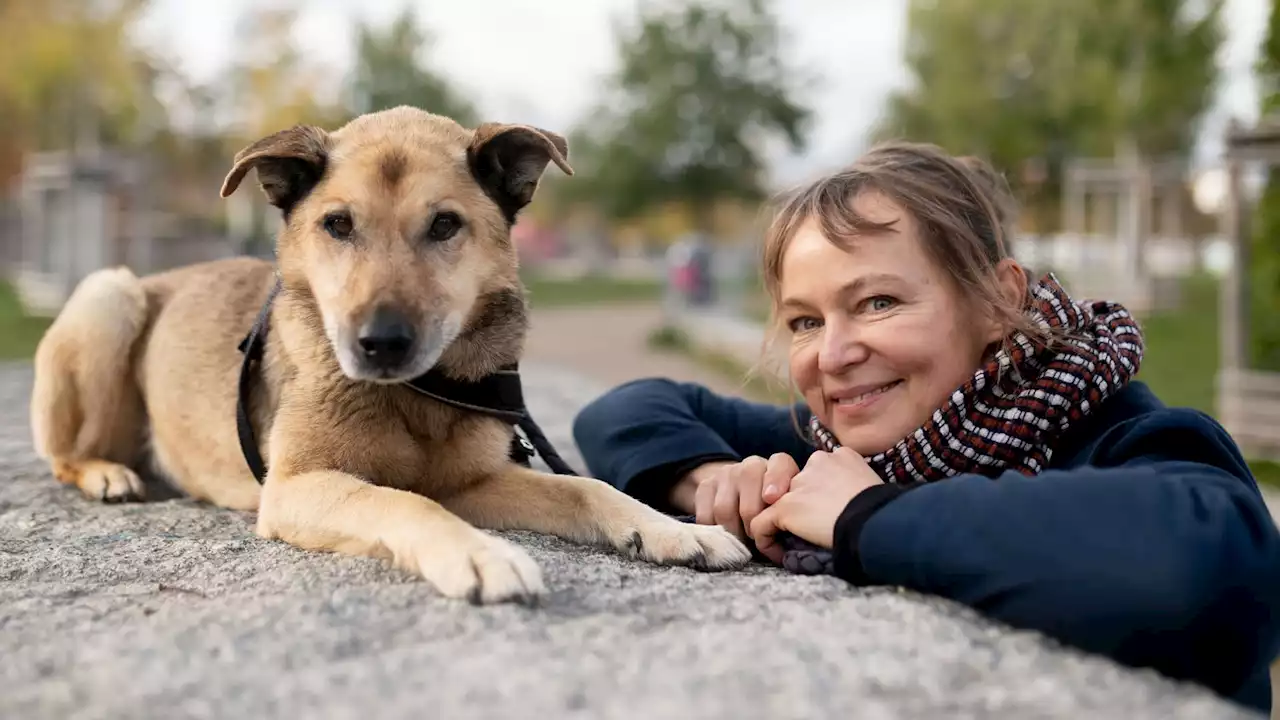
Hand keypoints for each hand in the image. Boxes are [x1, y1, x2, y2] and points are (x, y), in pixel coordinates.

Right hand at [670, 454, 800, 542]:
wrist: (741, 493)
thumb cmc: (774, 507)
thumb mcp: (790, 506)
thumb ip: (793, 512)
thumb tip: (789, 535)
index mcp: (778, 465)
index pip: (779, 465)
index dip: (775, 481)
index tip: (771, 499)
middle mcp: (752, 465)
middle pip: (749, 498)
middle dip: (753, 526)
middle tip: (758, 540)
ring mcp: (726, 474)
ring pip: (723, 510)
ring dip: (733, 533)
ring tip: (743, 541)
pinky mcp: (706, 485)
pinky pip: (705, 515)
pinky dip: (714, 532)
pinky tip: (725, 536)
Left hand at [749, 447, 883, 564]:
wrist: (876, 523)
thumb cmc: (885, 514)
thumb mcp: (872, 488)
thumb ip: (852, 487)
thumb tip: (845, 505)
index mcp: (840, 457)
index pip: (817, 473)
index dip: (815, 495)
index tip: (824, 517)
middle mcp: (817, 463)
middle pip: (795, 485)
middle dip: (796, 507)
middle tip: (805, 531)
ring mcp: (798, 484)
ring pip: (775, 503)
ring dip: (779, 523)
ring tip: (787, 545)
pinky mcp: (785, 506)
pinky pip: (761, 524)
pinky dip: (765, 540)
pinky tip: (778, 555)